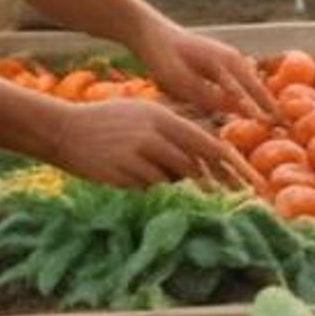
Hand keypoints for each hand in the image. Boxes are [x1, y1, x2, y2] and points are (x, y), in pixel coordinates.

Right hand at [45, 99, 265, 193]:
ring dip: (177, 186)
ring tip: (170, 183)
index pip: (209, 145)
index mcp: (164, 118)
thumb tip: (206, 153)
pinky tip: (140, 182)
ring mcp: (138, 155)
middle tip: (233, 201)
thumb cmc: (107, 121)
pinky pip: (149, 188)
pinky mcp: (122, 174)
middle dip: (217, 185)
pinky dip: (152, 189)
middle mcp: (155, 135)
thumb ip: (175, 129)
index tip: (251, 184)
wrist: (63, 130)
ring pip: (173, 179)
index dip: (232, 167)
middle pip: (196, 166)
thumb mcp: (144, 113)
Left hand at [133, 22, 274, 120]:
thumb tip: (231, 109)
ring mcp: (231, 57)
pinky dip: (254, 91)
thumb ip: (205, 95)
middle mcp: (232, 58)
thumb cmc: (162, 58)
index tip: (268, 125)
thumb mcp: (178, 80)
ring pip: (252, 82)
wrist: (154, 34)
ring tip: (276, 117)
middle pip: (256, 85)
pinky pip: (245, 79)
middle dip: (269, 104)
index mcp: (222, 62)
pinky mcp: (226, 60)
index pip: (243, 91)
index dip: (256, 109)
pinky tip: (258, 104)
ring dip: (264, 98)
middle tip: (284, 124)